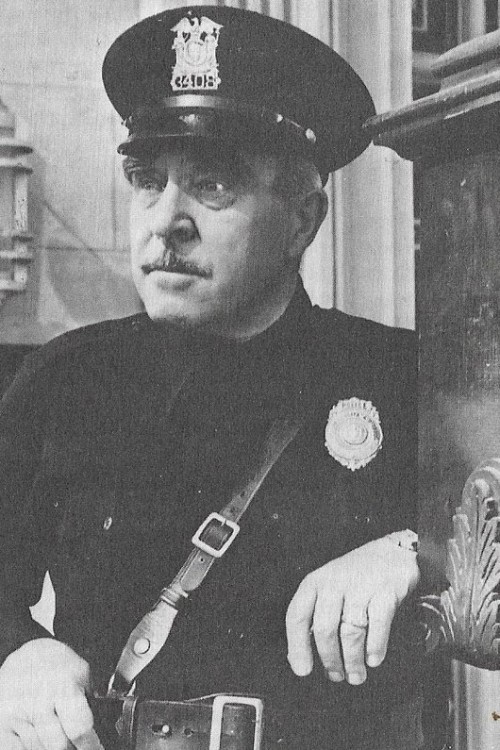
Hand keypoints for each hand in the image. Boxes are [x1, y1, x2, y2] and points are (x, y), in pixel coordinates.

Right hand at [0, 638, 102, 749]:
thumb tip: (101, 734)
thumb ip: (91, 703)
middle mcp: (38, 700)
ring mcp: (16, 713)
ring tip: (55, 729)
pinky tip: (38, 736)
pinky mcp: (2, 723)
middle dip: (70, 747)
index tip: (95, 748)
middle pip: (58, 745)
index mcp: (64, 685)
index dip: (90, 745)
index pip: (79, 728)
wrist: (27, 656)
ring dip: (50, 746)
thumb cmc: (58, 666)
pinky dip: (30, 747)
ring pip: (39, 749)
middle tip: (74, 741)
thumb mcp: (82, 675)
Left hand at [285, 535, 419, 685]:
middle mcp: (335, 582)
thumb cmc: (358, 575)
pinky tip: (373, 659)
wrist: (394, 552)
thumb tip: (300, 655)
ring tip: (356, 675)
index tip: (302, 669)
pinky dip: (375, 647)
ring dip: (353, 660)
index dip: (298, 646)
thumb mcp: (330, 586)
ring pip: (351, 631)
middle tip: (336, 676)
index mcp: (316, 582)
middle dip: (330, 659)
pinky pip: (378, 625)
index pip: (297, 615)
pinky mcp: (386, 591)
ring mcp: (361, 586)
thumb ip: (316, 614)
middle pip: (325, 629)